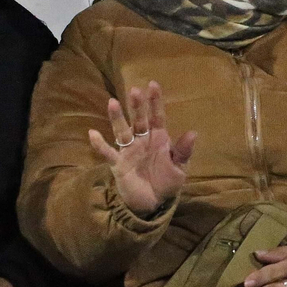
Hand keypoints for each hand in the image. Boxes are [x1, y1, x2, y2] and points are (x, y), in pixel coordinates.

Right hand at [87, 81, 195, 217]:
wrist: (152, 202)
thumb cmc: (166, 182)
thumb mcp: (180, 168)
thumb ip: (183, 151)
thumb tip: (193, 133)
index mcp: (158, 139)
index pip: (157, 116)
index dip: (155, 101)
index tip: (152, 84)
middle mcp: (142, 140)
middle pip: (138, 120)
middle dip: (137, 106)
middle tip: (134, 90)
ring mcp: (128, 150)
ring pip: (122, 131)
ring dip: (117, 118)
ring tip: (112, 102)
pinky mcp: (118, 163)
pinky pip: (108, 152)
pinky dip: (100, 144)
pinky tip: (93, 134)